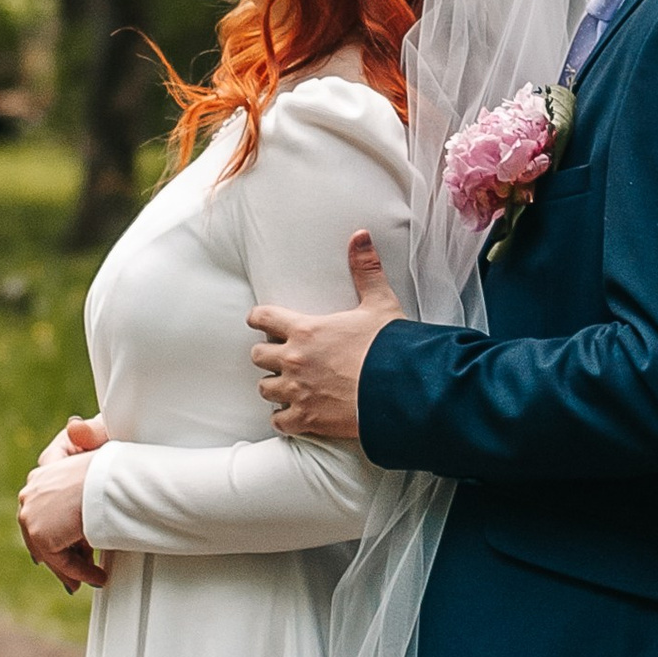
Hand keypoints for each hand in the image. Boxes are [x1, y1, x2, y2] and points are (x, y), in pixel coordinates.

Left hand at [19, 414, 110, 592]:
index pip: (40, 503)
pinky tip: (96, 577)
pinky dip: (79, 572)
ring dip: (72, 564)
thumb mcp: (100, 445)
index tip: (59, 542)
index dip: (51, 523)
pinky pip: (60, 561)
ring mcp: (31, 513)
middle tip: (82, 565)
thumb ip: (88, 437)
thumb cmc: (111, 461)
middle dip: (63, 549)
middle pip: (43, 529)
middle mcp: (31, 491)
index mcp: (44, 471)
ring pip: (50, 548)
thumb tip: (74, 426)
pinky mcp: (39, 535)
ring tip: (91, 575)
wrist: (106, 479)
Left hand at [248, 231, 399, 445]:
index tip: (261, 321)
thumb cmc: (390, 347)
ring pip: (265, 388)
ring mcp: (297, 392)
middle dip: (267, 355)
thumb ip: (365, 269)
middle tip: (281, 356)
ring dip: (274, 386)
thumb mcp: (379, 303)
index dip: (259, 318)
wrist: (400, 391)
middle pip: (257, 356)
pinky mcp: (307, 419)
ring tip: (288, 385)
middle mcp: (294, 360)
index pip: (262, 318)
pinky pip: (279, 421)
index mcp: (305, 330)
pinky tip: (294, 414)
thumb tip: (360, 235)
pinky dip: (284, 418)